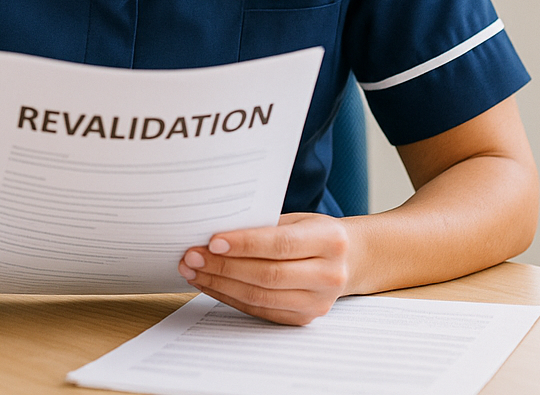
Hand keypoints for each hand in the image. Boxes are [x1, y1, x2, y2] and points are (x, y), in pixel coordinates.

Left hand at [177, 213, 351, 324]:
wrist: (348, 260)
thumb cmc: (313, 233)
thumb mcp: (298, 220)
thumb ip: (264, 227)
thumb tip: (213, 235)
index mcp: (330, 240)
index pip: (282, 244)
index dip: (245, 244)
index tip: (212, 241)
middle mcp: (329, 274)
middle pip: (268, 274)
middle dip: (223, 266)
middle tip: (191, 256)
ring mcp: (318, 302)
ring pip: (260, 296)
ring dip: (220, 284)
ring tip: (193, 270)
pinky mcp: (304, 319)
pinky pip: (259, 310)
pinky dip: (230, 297)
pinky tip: (210, 284)